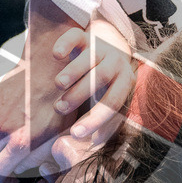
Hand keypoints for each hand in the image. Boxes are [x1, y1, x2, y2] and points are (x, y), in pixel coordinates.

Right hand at [0, 61, 73, 182]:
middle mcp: (2, 129)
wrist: (50, 64)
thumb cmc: (62, 99)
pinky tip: (2, 126)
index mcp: (21, 141)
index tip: (10, 179)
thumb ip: (46, 154)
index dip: (2, 180)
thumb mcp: (63, 132)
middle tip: (7, 163)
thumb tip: (35, 168)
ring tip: (5, 145)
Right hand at [50, 18, 134, 145]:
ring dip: (73, 72)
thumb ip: (100, 120)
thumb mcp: (107, 99)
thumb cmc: (104, 85)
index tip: (76, 134)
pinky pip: (76, 36)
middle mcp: (116, 63)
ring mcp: (100, 47)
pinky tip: (56, 55)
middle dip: (80, 94)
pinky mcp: (84, 36)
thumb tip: (83, 146)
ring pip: (90, 57)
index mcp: (125, 82)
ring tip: (58, 85)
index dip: (96, 120)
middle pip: (102, 78)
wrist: (109, 45)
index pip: (114, 103)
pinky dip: (65, 43)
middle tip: (60, 107)